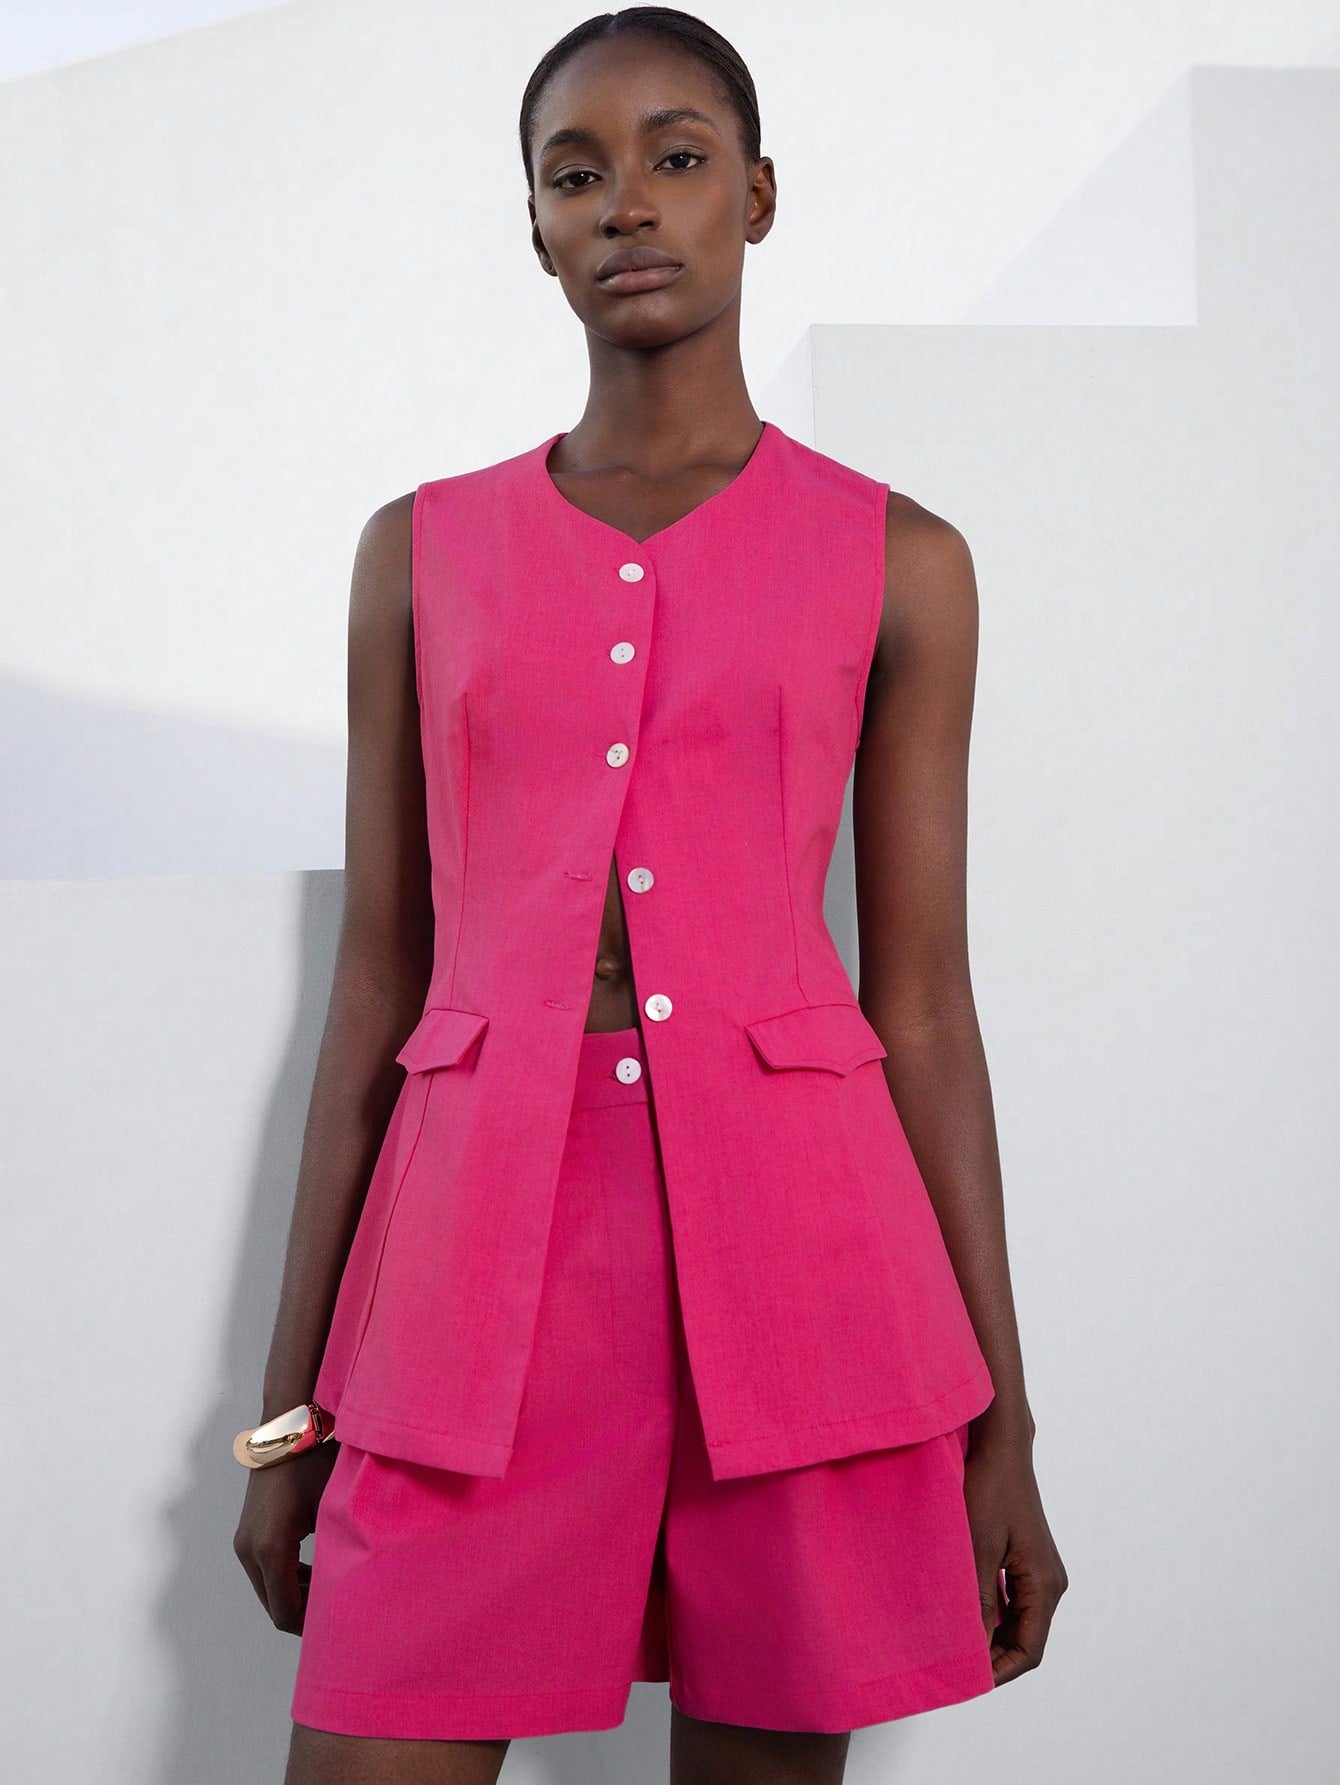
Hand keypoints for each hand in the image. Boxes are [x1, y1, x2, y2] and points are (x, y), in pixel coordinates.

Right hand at [232, 1440, 341, 1634]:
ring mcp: (244, 1542)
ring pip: (269, 1590)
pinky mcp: (247, 1533)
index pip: (285, 1613)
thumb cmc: (316, 1463)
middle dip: (306, 1613)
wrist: (289, 1427)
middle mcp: (249, 1550)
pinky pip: (265, 1571)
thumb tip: (352, 1592)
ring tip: (333, 1586)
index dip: (311, 1627)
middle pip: (275, 1606)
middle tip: (341, 1610)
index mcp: (271, 1549)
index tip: (339, 1626)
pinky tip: (317, 1568)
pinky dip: (288, 1579)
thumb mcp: (333, 1509)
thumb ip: (336, 1554)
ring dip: (298, 1595)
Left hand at [963, 1430, 1067, 1684]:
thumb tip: (975, 1645)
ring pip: (1019, 1620)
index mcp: (1045, 1584)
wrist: (1001, 1448)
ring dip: (992, 1635)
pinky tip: (966, 1611)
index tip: (970, 1679)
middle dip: (995, 1656)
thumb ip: (980, 1598)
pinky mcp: (1027, 1559)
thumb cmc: (990, 1490)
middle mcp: (1050, 1582)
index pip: (1029, 1648)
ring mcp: (1040, 1570)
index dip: (1001, 1670)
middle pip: (1026, 1638)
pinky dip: (993, 1612)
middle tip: (958, 1666)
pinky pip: (1013, 1599)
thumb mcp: (980, 1547)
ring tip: (958, 1643)